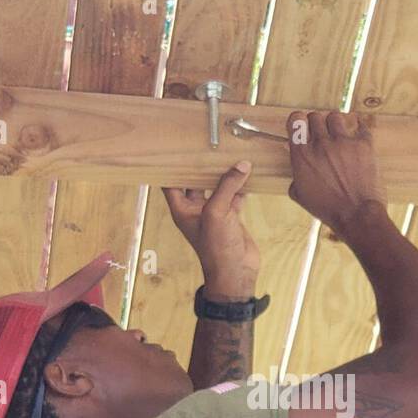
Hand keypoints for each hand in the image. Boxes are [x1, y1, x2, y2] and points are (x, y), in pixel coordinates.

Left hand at [163, 162, 259, 298]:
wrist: (236, 272)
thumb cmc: (217, 249)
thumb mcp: (217, 212)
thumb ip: (227, 186)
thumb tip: (241, 165)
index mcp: (182, 209)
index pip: (170, 183)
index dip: (171, 166)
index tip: (175, 149)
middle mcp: (195, 210)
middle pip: (194, 181)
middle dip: (200, 165)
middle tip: (207, 144)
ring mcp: (214, 213)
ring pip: (216, 187)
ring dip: (223, 174)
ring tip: (229, 154)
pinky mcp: (231, 217)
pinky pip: (234, 196)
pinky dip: (240, 186)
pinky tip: (247, 174)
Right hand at [286, 110, 387, 236]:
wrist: (357, 215)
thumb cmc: (328, 209)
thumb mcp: (301, 196)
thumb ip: (295, 176)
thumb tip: (297, 168)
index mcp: (302, 155)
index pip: (295, 119)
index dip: (298, 121)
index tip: (303, 126)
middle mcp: (321, 144)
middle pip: (315, 116)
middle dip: (317, 124)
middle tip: (322, 134)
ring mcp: (343, 142)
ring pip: (335, 116)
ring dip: (335, 124)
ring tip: (339, 134)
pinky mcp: (363, 144)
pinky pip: (360, 125)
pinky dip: (358, 127)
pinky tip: (357, 132)